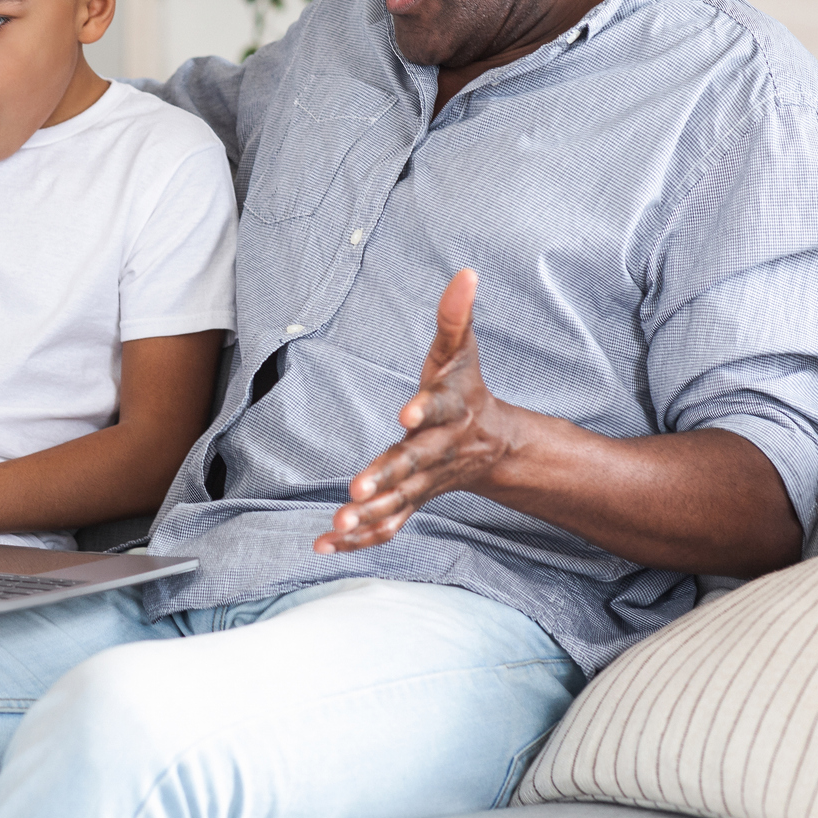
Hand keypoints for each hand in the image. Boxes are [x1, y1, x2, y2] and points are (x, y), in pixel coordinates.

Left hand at [315, 269, 516, 553]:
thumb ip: (456, 316)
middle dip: (386, 476)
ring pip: (398, 502)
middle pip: (411, 464)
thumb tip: (465, 273)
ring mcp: (424, 481)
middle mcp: (436, 450)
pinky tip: (326, 545)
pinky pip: (389, 525)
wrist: (491, 443)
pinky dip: (361, 540)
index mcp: (447, 411)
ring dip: (369, 515)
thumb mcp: (461, 350)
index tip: (405, 414)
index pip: (436, 408)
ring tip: (338, 524)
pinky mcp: (410, 501)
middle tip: (358, 490)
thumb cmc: (465, 388)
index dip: (422, 409)